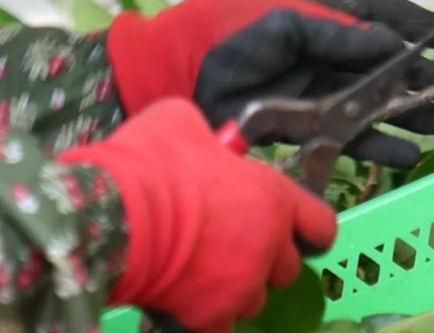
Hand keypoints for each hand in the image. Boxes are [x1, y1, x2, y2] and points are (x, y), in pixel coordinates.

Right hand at [59, 100, 337, 332]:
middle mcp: (267, 246)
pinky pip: (219, 327)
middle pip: (286, 269)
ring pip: (252, 300)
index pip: (320, 224)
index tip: (293, 229)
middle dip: (264, 259)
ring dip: (234, 289)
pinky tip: (182, 298)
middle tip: (229, 245)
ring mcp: (241, 286)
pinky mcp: (210, 317)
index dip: (307, 227)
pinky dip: (205, 317)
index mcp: (272, 198)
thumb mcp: (181, 122)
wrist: (114, 212)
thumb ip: (206, 138)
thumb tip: (201, 140)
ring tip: (199, 272)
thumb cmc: (151, 162)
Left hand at [104, 0, 433, 168]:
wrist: (177, 76)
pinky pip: (346, 138)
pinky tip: (403, 155)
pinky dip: (376, 146)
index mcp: (315, 17)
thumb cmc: (226, 36)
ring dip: (404, 113)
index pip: (372, 14)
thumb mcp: (282, 24)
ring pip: (369, 103)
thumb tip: (391, 43)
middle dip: (414, 78)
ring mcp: (311, 91)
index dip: (408, 23)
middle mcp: (319, 54)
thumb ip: (336, 34)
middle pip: (378, 65)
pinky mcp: (300, 127)